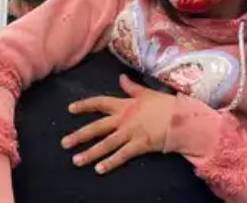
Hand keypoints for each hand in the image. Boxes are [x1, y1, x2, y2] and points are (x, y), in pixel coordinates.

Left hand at [61, 74, 176, 174]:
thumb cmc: (165, 105)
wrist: (181, 119)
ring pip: (106, 144)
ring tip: (76, 161)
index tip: (70, 109)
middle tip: (64, 143)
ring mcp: (130, 133)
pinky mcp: (139, 145)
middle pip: (97, 127)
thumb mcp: (147, 93)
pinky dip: (110, 163)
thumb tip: (121, 77)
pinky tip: (99, 169)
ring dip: (90, 153)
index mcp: (124, 105)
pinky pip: (121, 155)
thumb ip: (132, 87)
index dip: (84, 105)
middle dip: (80, 136)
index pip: (100, 103)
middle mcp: (123, 119)